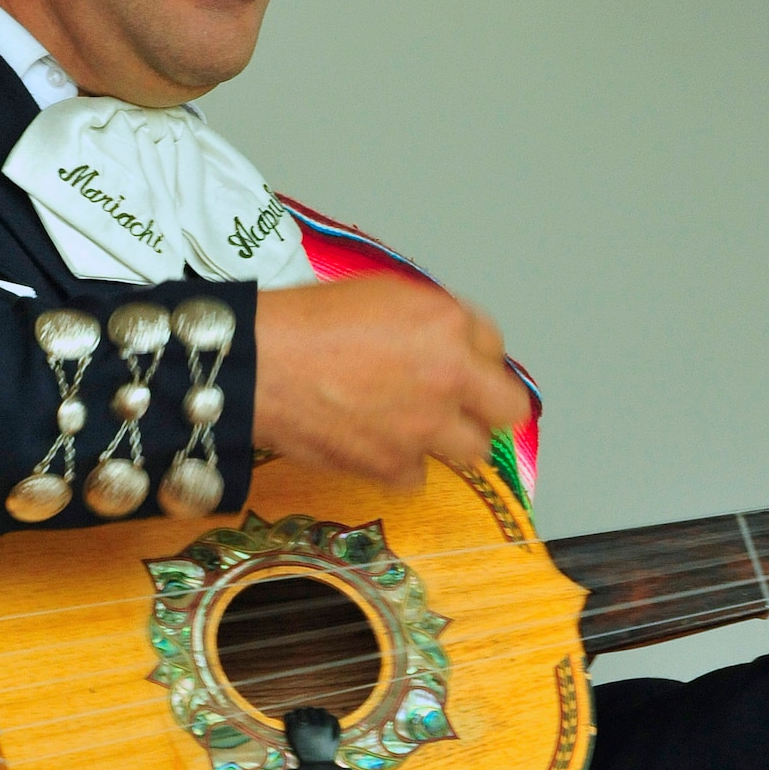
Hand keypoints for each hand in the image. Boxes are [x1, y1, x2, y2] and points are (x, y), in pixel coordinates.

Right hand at [253, 275, 529, 485]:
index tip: (459, 359)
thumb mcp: (382, 293)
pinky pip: (419, 476)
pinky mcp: (394, 466)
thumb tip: (449, 342)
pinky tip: (380, 444)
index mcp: (448, 326)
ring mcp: (425, 429)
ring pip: (474, 451)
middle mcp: (449, 380)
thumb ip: (429, 319)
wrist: (260, 364)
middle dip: (488, 404)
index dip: (474, 352)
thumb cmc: (308, 321)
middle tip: (463, 401)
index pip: (495, 346)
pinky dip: (403, 464)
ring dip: (452, 439)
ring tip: (419, 426)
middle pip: (508, 408)